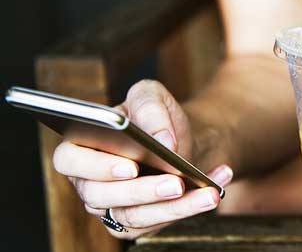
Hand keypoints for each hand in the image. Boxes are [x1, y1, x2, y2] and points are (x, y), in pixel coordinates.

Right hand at [52, 80, 232, 238]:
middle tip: (176, 183)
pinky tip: (214, 189)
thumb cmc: (156, 117)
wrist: (181, 138)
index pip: (70, 160)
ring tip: (208, 193)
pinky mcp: (136, 223)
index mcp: (81, 146)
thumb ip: (150, 107)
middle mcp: (89, 182)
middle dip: (143, 191)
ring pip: (135, 216)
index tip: (131, 166)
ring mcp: (111, 206)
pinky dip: (191, 207)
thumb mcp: (152, 96)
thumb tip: (161, 139)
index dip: (96, 166)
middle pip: (103, 196)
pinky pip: (159, 222)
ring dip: (175, 207)